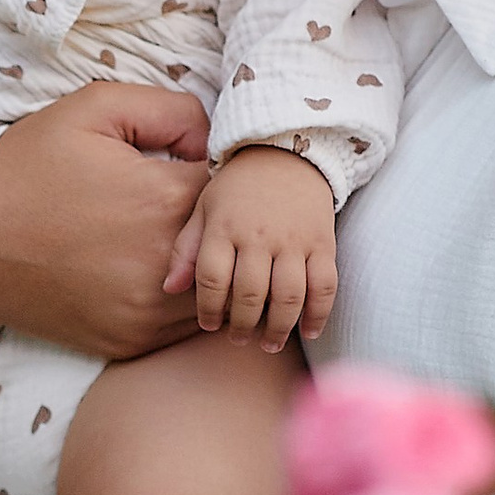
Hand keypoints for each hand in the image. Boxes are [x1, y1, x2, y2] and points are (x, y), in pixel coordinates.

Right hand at [0, 84, 210, 355]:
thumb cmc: (24, 169)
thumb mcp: (92, 109)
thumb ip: (171, 109)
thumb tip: (212, 139)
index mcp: (164, 201)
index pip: (235, 191)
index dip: (222, 177)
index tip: (195, 171)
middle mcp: (165, 265)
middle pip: (234, 247)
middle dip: (220, 226)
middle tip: (186, 206)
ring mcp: (149, 313)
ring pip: (217, 292)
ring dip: (207, 267)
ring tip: (171, 240)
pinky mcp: (130, 342)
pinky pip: (184, 327)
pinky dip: (181, 302)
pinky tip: (153, 273)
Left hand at [167, 144, 337, 347]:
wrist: (286, 151)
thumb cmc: (237, 186)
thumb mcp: (204, 208)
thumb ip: (186, 249)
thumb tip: (169, 289)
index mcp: (224, 227)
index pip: (211, 279)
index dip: (208, 308)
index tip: (209, 324)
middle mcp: (258, 236)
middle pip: (250, 294)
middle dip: (242, 325)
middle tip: (238, 339)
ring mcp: (294, 240)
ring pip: (288, 296)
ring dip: (278, 327)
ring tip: (268, 343)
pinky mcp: (323, 242)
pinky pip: (324, 285)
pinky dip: (318, 313)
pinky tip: (308, 331)